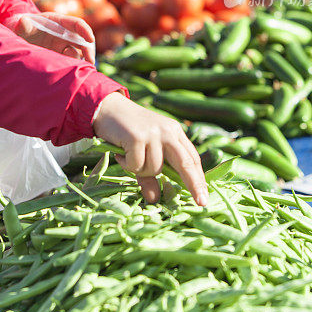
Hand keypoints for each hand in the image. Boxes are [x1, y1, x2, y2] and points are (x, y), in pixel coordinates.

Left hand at [14, 12, 95, 64]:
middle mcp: (64, 34)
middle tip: (89, 63)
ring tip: (74, 69)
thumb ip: (21, 24)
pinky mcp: (59, 57)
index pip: (76, 24)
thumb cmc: (19, 27)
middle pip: (83, 40)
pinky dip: (73, 68)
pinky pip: (70, 63)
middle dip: (89, 50)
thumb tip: (23, 22)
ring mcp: (62, 46)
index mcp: (58, 22)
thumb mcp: (19, 25)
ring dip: (80, 61)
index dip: (85, 31)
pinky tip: (69, 75)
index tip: (90, 39)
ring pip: (78, 54)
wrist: (16, 36)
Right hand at [93, 92, 207, 206]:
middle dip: (194, 184)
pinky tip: (121, 153)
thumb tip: (154, 200)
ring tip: (129, 156)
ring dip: (140, 170)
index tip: (204, 196)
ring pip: (155, 169)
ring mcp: (153, 134)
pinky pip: (137, 165)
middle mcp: (168, 131)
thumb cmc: (128, 132)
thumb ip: (151, 175)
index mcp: (174, 132)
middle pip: (186, 163)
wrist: (107, 109)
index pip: (192, 158)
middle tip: (202, 203)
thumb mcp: (144, 153)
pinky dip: (127, 165)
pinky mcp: (137, 137)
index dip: (199, 178)